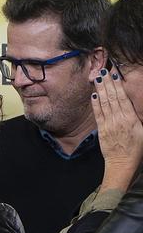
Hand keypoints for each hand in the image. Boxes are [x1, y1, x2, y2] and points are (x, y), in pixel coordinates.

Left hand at [93, 65, 142, 189]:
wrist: (123, 163)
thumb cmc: (137, 148)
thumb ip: (139, 117)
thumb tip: (134, 105)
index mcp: (131, 119)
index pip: (123, 98)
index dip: (118, 85)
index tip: (115, 75)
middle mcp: (119, 119)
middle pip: (113, 97)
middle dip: (108, 83)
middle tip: (104, 70)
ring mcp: (109, 124)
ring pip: (104, 103)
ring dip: (101, 89)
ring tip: (98, 78)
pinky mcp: (102, 130)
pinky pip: (98, 114)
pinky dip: (95, 104)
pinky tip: (93, 94)